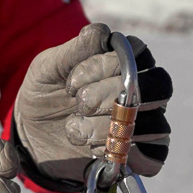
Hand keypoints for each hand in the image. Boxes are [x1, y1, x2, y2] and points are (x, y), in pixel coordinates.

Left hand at [13, 23, 171, 184]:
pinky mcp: (142, 156)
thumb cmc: (46, 93)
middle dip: (113, 95)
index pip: (138, 53)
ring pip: (155, 124)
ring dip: (110, 128)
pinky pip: (154, 157)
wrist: (34, 135)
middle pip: (159, 86)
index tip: (71, 82)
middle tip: (81, 104)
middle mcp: (145, 90)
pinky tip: (95, 150)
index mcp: (127, 61)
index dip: (104, 66)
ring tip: (76, 131)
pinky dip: (124, 153)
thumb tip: (103, 34)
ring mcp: (147, 124)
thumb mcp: (48, 68)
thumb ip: (73, 50)